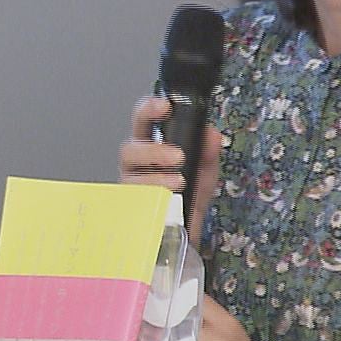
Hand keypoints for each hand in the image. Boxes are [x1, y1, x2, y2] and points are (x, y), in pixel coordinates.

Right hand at [118, 96, 221, 244]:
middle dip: (153, 150)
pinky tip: (166, 202)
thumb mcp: (204, 171)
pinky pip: (133, 204)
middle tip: (177, 156)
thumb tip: (211, 134)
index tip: (164, 106)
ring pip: (129, 177)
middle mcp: (136, 166)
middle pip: (129, 149)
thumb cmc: (188, 197)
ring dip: (155, 178)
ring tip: (178, 182)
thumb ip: (208, 152)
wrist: (186, 233)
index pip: (143, 121)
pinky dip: (151, 201)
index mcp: (150, 147)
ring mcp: (130, 188)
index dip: (149, 110)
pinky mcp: (130, 210)